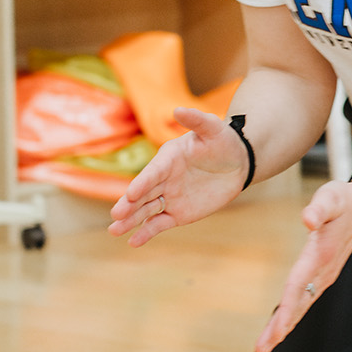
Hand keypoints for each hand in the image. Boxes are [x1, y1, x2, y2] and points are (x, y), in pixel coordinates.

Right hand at [108, 108, 248, 246]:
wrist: (237, 163)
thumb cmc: (223, 142)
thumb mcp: (213, 129)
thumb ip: (197, 120)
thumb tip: (178, 109)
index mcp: (167, 159)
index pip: (152, 173)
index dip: (142, 183)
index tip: (131, 193)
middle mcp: (163, 179)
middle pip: (143, 194)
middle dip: (129, 204)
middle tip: (116, 215)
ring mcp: (169, 197)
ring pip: (146, 210)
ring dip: (131, 220)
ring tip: (114, 231)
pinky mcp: (177, 213)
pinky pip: (159, 223)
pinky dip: (146, 232)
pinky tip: (133, 241)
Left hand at [256, 179, 351, 351]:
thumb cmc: (344, 201)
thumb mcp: (330, 197)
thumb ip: (318, 208)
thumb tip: (307, 219)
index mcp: (320, 254)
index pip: (299, 285)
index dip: (288, 308)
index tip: (278, 329)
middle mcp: (322, 271)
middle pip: (299, 303)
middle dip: (281, 327)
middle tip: (263, 348)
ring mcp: (323, 276)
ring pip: (301, 305)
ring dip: (284, 326)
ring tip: (266, 345)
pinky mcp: (322, 276)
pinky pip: (304, 299)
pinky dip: (292, 314)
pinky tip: (281, 327)